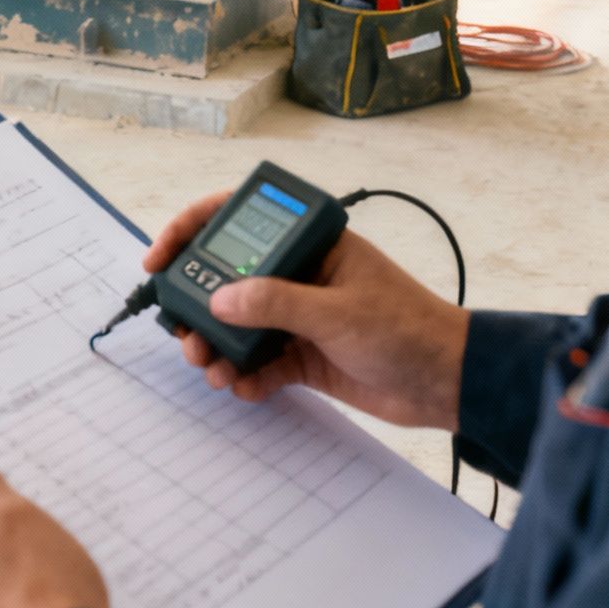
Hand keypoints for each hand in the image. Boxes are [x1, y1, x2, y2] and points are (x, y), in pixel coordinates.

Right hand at [143, 192, 469, 429]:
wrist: (449, 384)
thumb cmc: (407, 329)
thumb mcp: (337, 312)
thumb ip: (274, 303)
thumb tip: (218, 302)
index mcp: (308, 244)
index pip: (237, 220)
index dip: (190, 231)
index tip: (159, 260)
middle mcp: (296, 275)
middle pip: (225, 280)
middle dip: (197, 307)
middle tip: (184, 333)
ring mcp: (297, 316)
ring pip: (236, 325)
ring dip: (217, 347)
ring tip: (212, 368)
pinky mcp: (302, 355)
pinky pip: (258, 362)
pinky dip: (245, 376)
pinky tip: (244, 387)